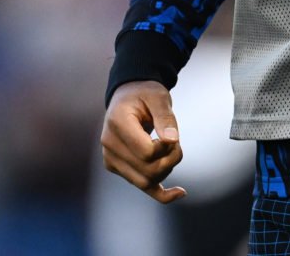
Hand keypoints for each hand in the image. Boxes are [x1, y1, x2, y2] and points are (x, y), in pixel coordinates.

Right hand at [99, 81, 186, 202]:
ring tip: (173, 150)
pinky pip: (142, 187)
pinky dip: (162, 195)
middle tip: (176, 141)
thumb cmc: (145, 94)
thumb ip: (165, 117)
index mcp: (117, 123)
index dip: (166, 148)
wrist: (128, 97)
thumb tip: (172, 140)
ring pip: (145, 182)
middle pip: (147, 170)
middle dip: (171, 159)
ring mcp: (111, 159)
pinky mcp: (118, 168)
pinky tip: (180, 192)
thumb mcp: (158, 97)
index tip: (172, 134)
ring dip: (167, 170)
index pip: (146, 152)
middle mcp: (109, 144)